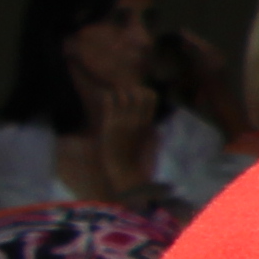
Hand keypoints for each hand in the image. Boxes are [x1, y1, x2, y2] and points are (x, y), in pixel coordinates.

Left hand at [85, 63, 162, 193]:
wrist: (124, 170)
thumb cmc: (134, 157)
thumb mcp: (146, 141)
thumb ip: (149, 130)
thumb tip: (153, 126)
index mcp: (147, 122)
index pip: (152, 97)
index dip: (144, 91)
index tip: (136, 93)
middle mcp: (137, 120)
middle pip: (138, 93)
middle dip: (130, 88)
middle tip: (122, 92)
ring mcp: (124, 122)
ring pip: (123, 95)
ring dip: (118, 91)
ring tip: (112, 95)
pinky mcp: (111, 125)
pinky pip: (109, 102)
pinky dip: (107, 96)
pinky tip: (105, 97)